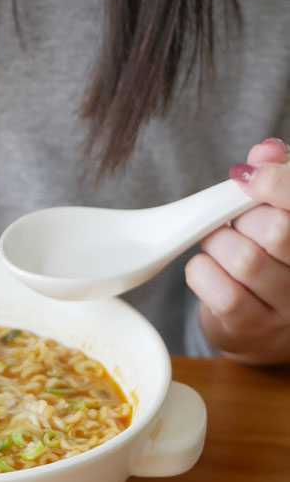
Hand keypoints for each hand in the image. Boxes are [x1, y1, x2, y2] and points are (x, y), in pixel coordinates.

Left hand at [185, 138, 289, 364]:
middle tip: (232, 223)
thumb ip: (278, 174)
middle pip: (278, 229)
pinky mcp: (255, 330)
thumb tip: (265, 151)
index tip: (248, 178)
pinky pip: (223, 293)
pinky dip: (202, 272)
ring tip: (218, 246)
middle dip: (241, 217)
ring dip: (217, 244)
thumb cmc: (271, 255)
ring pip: (246, 259)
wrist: (261, 324)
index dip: (278, 181)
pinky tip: (208, 269)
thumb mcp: (278, 209)